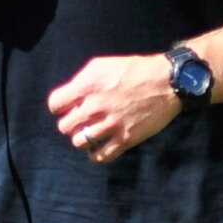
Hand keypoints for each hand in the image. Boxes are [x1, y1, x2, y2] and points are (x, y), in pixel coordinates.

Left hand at [47, 53, 177, 162]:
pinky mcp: (125, 138)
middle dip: (71, 123)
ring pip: (79, 142)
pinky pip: (100, 157)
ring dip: (83, 138)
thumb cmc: (134, 70)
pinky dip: (96, 154)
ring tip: (91, 133)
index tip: (67, 107)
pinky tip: (99, 147)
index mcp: (87, 86)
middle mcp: (95, 106)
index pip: (55, 104)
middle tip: (81, 121)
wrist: (167, 82)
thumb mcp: (102, 65)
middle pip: (64, 127)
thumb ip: (81, 80)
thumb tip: (69, 96)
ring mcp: (110, 124)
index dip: (60, 107)